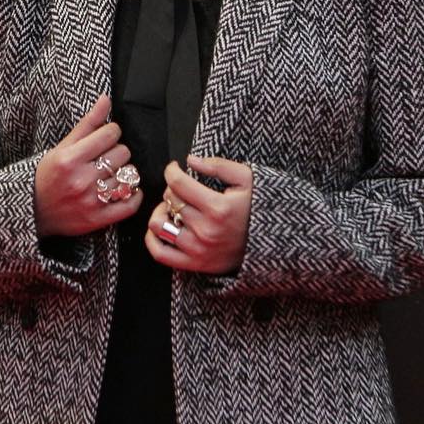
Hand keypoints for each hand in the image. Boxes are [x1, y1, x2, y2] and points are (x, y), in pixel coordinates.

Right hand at [34, 95, 142, 238]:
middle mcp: (81, 179)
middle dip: (117, 151)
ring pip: (129, 176)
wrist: (33, 211)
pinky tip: (126, 189)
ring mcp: (91, 201)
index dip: (111, 132)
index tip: (105, 137)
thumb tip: (106, 99)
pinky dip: (134, 195)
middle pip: (123, 153)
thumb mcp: (62, 147)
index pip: (110, 133)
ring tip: (111, 173)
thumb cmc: (47, 176)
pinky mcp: (98, 219)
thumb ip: (87, 123)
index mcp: (70, 159)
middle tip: (106, 157)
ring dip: (124, 172)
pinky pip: (130, 204)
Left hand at [145, 154, 253, 274]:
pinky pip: (160, 253)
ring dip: (161, 212)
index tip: (174, 169)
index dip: (171, 171)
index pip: (178, 183)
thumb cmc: (258, 208)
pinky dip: (152, 239)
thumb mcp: (247, 179)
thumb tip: (190, 160)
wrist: (271, 243)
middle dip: (172, 189)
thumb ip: (219, 166)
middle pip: (170, 200)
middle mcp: (206, 230)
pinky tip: (163, 226)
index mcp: (218, 208)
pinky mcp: (195, 264)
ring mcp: (199, 250)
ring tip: (172, 209)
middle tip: (182, 189)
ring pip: (159, 225)